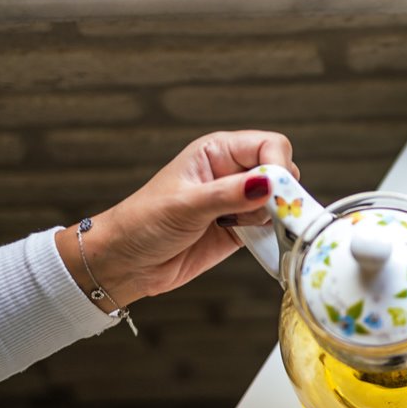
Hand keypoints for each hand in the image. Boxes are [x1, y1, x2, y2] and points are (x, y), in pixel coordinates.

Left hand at [55, 130, 297, 310]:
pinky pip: (271, 227)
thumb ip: (229, 195)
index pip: (268, 145)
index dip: (278, 165)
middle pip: (280, 172)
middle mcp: (231, 173)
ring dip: (275, 216)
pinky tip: (253, 240)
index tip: (274, 191)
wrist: (126, 262)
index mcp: (216, 152)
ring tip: (245, 228)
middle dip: (280, 193)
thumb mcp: (185, 205)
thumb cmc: (142, 223)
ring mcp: (238, 203)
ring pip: (280, 202)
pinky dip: (272, 234)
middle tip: (261, 213)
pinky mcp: (241, 230)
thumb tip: (268, 183)